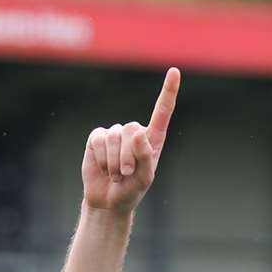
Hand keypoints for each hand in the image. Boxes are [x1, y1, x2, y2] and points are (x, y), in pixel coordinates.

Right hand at [83, 68, 179, 212]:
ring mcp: (114, 133)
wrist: (109, 199)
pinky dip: (102, 159)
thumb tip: (138, 132)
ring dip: (114, 162)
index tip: (175, 71)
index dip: (168, 91)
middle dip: (128, 157)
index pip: (162, 111)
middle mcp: (134, 132)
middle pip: (131, 131)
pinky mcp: (97, 137)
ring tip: (117, 175)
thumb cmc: (132, 190)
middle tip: (127, 175)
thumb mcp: (145, 179)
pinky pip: (98, 140)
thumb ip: (145, 156)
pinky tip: (104, 169)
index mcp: (153, 139)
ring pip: (114, 137)